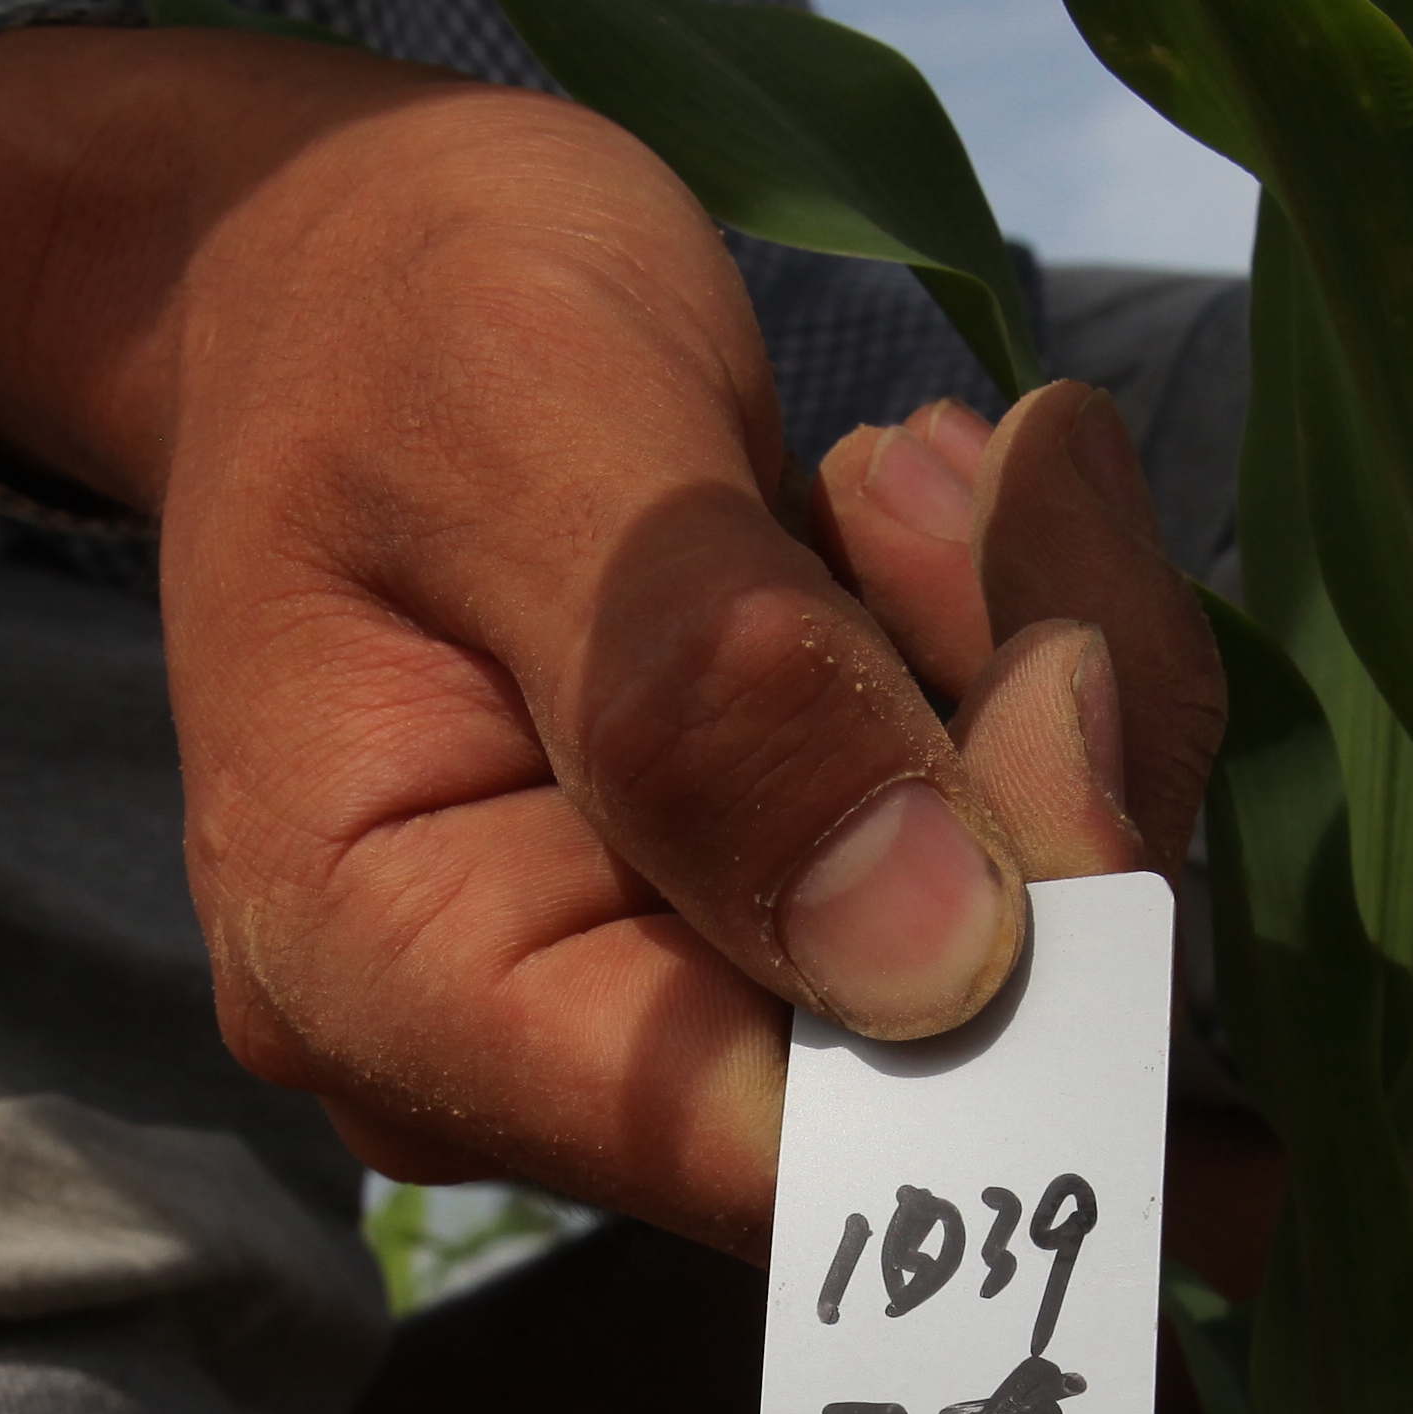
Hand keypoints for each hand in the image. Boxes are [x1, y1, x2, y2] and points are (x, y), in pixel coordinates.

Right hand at [0, 28, 1214, 1245]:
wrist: (342, 264)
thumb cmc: (389, 312)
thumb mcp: (529, 420)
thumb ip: (712, 688)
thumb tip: (934, 961)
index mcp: (393, 979)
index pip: (785, 1150)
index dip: (1008, 985)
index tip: (1070, 681)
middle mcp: (522, 1060)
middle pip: (929, 1060)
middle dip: (1028, 760)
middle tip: (975, 480)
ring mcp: (650, 1004)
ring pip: (1009, 952)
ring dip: (1028, 678)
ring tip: (906, 469)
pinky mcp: (764, 928)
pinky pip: (998, 868)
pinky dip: (1012, 677)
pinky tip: (917, 518)